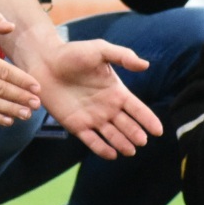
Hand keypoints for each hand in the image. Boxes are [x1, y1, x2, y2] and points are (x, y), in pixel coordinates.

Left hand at [31, 40, 161, 158]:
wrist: (45, 61)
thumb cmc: (73, 53)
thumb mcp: (100, 50)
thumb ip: (122, 56)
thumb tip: (145, 65)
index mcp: (116, 91)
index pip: (137, 109)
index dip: (148, 119)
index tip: (158, 131)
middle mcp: (107, 107)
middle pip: (126, 125)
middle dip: (135, 134)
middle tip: (142, 141)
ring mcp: (92, 117)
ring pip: (112, 135)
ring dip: (122, 143)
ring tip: (130, 150)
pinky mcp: (76, 125)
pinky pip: (92, 140)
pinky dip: (102, 148)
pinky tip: (112, 154)